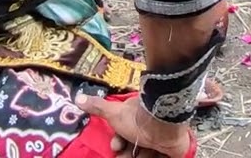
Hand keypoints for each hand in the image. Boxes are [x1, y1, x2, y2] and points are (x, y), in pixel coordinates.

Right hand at [77, 93, 194, 157]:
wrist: (162, 124)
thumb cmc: (137, 119)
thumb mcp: (113, 113)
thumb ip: (97, 106)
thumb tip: (77, 98)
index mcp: (136, 119)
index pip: (126, 134)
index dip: (119, 143)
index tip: (115, 148)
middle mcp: (149, 128)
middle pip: (135, 146)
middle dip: (127, 154)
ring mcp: (162, 139)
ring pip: (148, 153)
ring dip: (141, 157)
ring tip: (140, 157)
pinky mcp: (173, 150)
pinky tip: (153, 157)